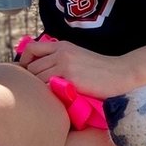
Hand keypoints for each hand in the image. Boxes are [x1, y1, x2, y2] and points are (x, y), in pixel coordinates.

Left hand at [17, 37, 132, 98]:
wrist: (121, 74)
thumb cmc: (100, 70)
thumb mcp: (77, 56)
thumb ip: (60, 59)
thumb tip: (40, 71)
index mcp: (62, 46)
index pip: (31, 48)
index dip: (24, 61)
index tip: (27, 73)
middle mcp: (61, 53)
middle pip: (31, 67)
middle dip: (32, 80)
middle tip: (40, 91)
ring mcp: (65, 65)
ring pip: (37, 79)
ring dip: (40, 89)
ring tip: (49, 96)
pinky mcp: (70, 79)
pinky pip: (48, 88)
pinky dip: (48, 95)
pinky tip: (56, 100)